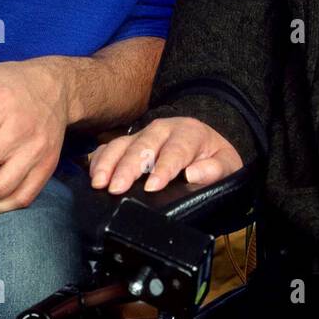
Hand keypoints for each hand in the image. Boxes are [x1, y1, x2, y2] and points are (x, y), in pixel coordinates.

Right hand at [88, 117, 241, 194]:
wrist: (204, 142)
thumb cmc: (213, 158)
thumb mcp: (226, 165)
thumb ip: (215, 169)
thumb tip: (194, 174)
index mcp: (189, 133)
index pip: (175, 151)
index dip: (163, 168)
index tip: (152, 187)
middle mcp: (163, 129)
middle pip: (144, 146)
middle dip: (128, 167)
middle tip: (116, 188)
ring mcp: (143, 134)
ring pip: (122, 144)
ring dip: (109, 163)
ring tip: (98, 183)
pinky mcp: (129, 141)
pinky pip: (109, 147)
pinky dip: (99, 159)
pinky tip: (91, 175)